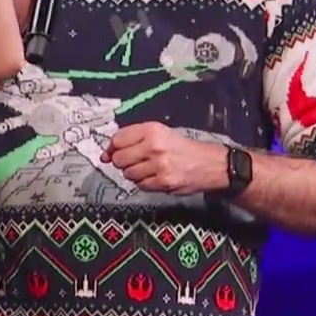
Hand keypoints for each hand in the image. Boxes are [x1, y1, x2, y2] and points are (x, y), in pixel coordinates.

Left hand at [104, 124, 227, 194]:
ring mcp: (158, 166)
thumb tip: (105, 155)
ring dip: (134, 173)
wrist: (210, 164)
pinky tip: (155, 176)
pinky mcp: (163, 182)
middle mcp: (154, 146)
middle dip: (122, 162)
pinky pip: (140, 185)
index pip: (118, 139)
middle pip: (119, 159)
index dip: (112, 147)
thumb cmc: (181, 147)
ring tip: (147, 169)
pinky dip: (144, 183)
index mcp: (152, 130)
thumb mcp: (160, 134)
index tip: (113, 152)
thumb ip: (132, 140)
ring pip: (128, 174)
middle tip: (135, 161)